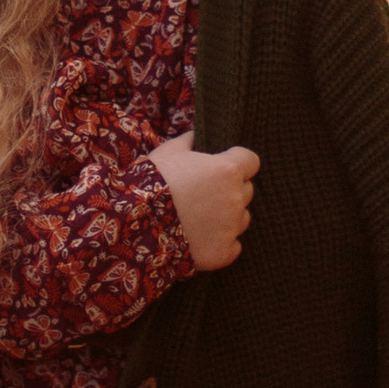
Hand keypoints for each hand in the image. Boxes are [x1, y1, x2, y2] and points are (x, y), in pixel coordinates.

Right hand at [146, 129, 259, 270]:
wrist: (137, 226)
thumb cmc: (153, 183)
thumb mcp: (169, 151)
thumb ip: (190, 140)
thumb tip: (198, 135)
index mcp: (227, 170)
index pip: (251, 160)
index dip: (238, 162)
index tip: (224, 166)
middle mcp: (235, 198)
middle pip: (246, 190)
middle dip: (231, 189)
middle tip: (206, 193)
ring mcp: (231, 228)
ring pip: (241, 218)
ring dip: (228, 216)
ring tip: (201, 217)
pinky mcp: (224, 252)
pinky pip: (233, 246)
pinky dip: (221, 242)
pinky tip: (201, 238)